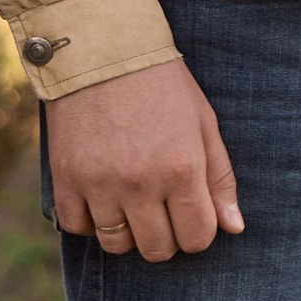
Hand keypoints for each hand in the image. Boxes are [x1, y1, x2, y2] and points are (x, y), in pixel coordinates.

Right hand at [45, 60, 242, 261]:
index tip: (188, 214)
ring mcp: (99, 183)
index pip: (198, 237)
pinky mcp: (66, 178)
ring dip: (127, 232)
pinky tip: (99, 198)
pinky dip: (89, 221)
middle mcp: (141, 182)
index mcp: (182, 168)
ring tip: (129, 203)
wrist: (101, 50)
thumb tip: (234, 228)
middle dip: (165, 237)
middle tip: (160, 211)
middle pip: (157, 249)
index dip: (198, 233)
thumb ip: (220, 178)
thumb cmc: (161, 84)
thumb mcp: (203, 123)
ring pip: (116, 244)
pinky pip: (77, 226)